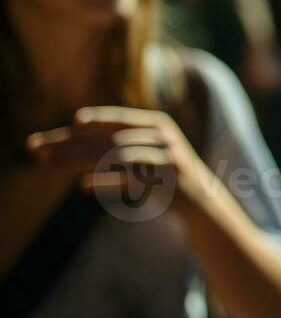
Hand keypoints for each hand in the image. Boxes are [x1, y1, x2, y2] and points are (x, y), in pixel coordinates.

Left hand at [25, 107, 211, 217]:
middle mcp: (162, 137)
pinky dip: (105, 181)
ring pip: (116, 156)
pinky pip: (131, 179)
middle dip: (72, 143)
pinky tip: (82, 185)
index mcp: (157, 124)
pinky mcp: (166, 181)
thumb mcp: (143, 152)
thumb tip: (70, 140)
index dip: (96, 119)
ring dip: (80, 160)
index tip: (73, 121)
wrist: (201, 198)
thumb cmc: (163, 173)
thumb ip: (114, 144)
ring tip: (52, 164)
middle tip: (41, 148)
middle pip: (110, 138)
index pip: (119, 120)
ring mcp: (165, 158)